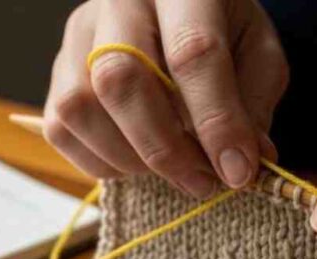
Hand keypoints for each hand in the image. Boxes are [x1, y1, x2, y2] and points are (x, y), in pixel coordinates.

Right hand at [43, 0, 287, 197]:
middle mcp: (120, 2)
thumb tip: (240, 166)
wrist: (179, 15)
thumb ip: (252, 106)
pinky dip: (100, 161)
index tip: (237, 171)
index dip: (216, 120)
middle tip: (201, 181)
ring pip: (80, 106)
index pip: (192, 52)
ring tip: (171, 170)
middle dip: (164, 147)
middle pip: (120, 78)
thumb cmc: (223, 33)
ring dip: (128, 157)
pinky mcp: (58, 69)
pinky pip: (61, 127)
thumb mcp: (258, 56)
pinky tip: (137, 162)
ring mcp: (79, 33)